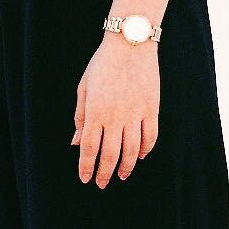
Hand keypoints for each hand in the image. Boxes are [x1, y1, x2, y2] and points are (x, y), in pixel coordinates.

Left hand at [72, 33, 159, 185]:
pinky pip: (150, 137)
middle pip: (110, 154)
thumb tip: (76, 143)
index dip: (87, 167)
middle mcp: (115, 117)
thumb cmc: (102, 65)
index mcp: (95, 112)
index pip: (89, 148)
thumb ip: (80, 117)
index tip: (85, 179)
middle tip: (102, 184)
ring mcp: (136, 114)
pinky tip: (141, 156)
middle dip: (104, 173)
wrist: (130, 45)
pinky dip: (146, 149)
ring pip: (132, 150)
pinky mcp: (152, 109)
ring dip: (127, 166)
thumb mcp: (84, 88)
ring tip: (122, 175)